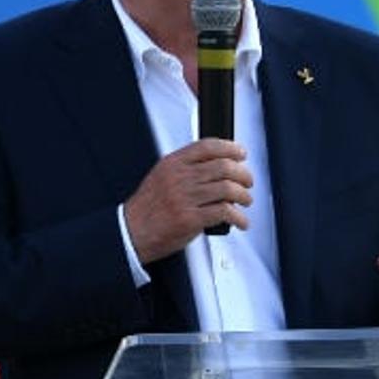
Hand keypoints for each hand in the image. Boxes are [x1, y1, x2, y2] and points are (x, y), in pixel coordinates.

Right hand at [123, 139, 253, 262]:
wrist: (131, 232)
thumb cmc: (147, 208)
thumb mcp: (161, 177)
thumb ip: (184, 168)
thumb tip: (215, 164)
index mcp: (172, 164)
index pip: (207, 146)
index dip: (229, 148)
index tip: (240, 153)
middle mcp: (179, 178)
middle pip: (223, 167)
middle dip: (243, 174)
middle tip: (248, 181)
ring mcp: (185, 198)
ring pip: (228, 189)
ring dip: (244, 196)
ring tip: (246, 201)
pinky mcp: (190, 219)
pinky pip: (224, 212)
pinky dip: (239, 217)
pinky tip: (240, 221)